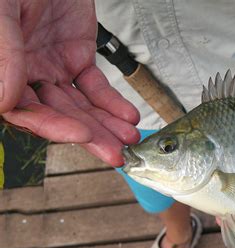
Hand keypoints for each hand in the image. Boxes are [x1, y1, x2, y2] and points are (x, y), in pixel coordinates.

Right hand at [0, 0, 139, 166]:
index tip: (81, 134)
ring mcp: (54, 69)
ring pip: (83, 106)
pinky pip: (97, 87)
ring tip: (129, 139)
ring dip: (108, 125)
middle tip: (116, 154)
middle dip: (91, 136)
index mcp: (2, 71)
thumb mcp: (1, 13)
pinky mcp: (78, 58)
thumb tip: (5, 102)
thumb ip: (4, 55)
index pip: (26, 112)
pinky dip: (114, 103)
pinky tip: (128, 116)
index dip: (53, 127)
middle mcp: (28, 76)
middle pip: (61, 116)